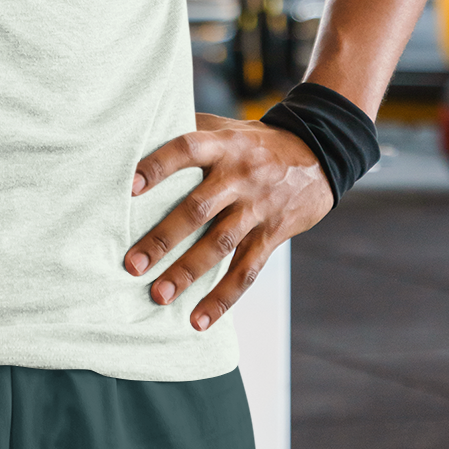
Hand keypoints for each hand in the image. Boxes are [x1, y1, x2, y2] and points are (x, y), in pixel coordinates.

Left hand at [124, 113, 330, 329]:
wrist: (319, 155)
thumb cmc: (255, 143)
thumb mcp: (226, 128)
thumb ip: (189, 131)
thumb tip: (137, 134)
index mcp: (224, 146)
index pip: (187, 150)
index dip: (159, 166)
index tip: (129, 186)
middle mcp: (240, 177)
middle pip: (198, 208)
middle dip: (164, 238)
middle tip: (132, 263)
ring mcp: (257, 208)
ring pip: (220, 244)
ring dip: (187, 272)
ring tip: (158, 296)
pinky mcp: (272, 234)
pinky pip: (246, 271)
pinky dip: (222, 298)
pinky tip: (198, 320)